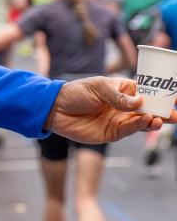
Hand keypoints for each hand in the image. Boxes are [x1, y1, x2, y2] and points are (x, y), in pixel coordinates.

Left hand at [45, 77, 174, 143]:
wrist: (55, 109)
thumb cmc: (76, 93)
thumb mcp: (97, 88)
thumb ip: (118, 96)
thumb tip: (139, 102)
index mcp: (122, 90)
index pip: (145, 92)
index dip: (159, 95)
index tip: (173, 96)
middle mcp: (124, 106)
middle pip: (148, 109)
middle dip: (162, 111)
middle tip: (174, 113)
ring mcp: (119, 120)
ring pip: (142, 121)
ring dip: (153, 121)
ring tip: (160, 119)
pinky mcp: (112, 133)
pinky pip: (129, 130)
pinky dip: (139, 127)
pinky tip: (146, 122)